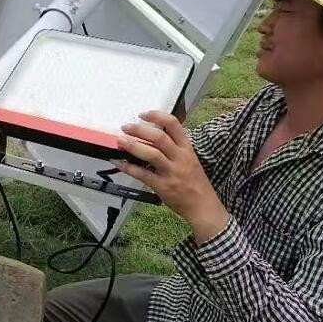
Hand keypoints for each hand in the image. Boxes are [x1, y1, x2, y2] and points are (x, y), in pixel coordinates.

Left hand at [114, 111, 228, 243]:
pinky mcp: (163, 186)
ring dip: (132, 146)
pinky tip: (119, 163)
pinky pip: (143, 174)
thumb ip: (174, 148)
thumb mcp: (190, 160)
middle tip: (126, 127)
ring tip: (120, 141)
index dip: (157, 116)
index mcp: (187, 149)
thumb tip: (150, 137)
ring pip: (151, 154)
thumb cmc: (195, 183)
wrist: (203, 206)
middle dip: (140, 129)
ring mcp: (171, 172)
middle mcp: (180, 158)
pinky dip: (128, 168)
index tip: (143, 114)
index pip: (174, 125)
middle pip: (159, 137)